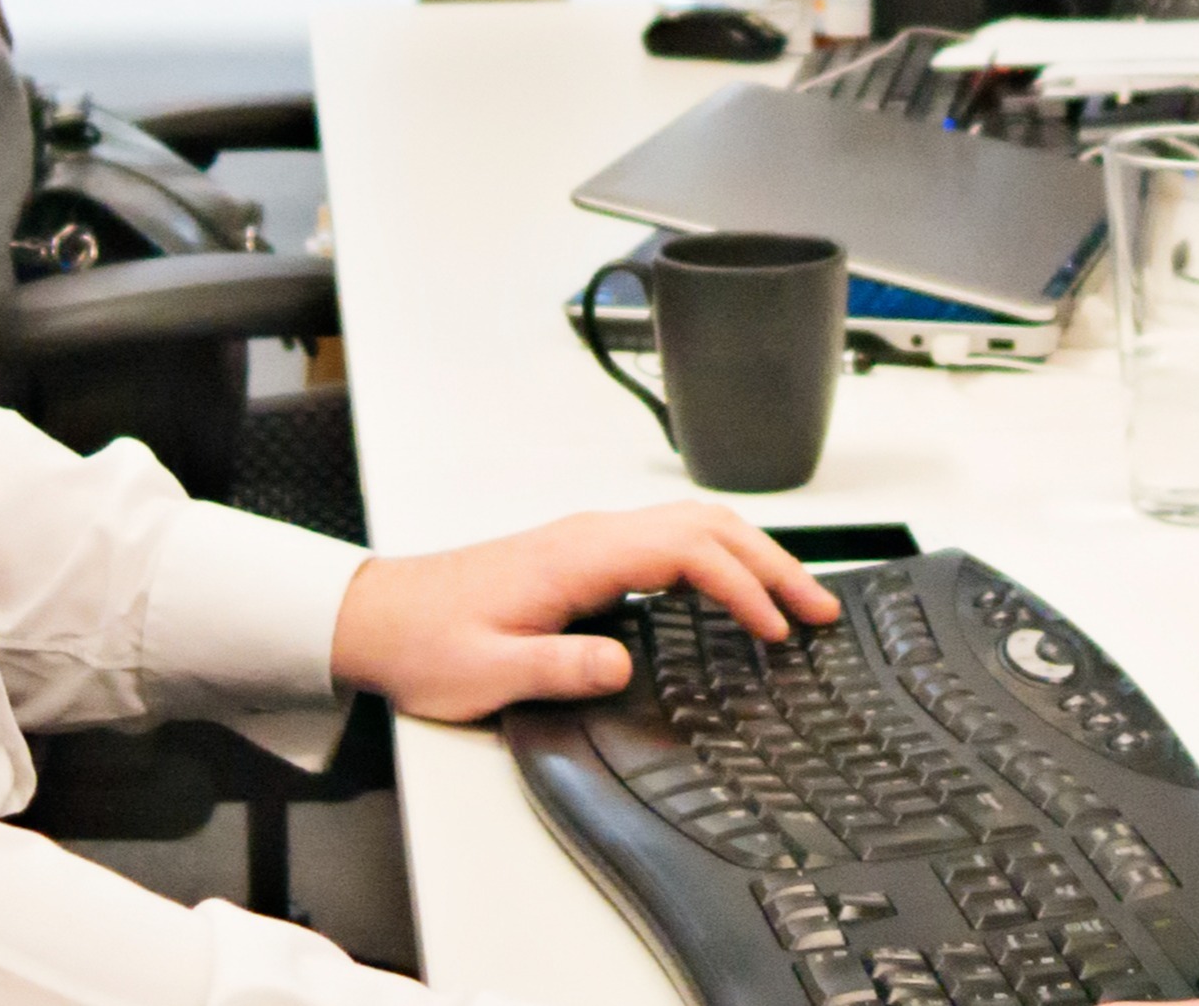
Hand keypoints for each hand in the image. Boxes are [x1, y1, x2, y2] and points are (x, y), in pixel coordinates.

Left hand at [328, 504, 840, 721]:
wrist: (377, 617)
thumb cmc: (427, 642)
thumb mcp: (490, 672)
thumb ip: (561, 666)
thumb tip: (625, 664)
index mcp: (581, 554)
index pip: (689, 552)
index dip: (743, 588)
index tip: (777, 630)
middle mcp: (592, 534)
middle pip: (707, 527)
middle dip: (772, 563)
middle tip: (821, 609)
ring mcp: (590, 538)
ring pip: (693, 527)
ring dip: (751, 557)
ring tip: (796, 599)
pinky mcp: (584, 553)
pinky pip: (671, 541)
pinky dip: (718, 559)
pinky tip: (732, 591)